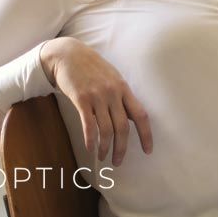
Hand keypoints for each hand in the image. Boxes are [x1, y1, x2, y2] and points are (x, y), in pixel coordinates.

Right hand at [39, 37, 153, 165]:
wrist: (69, 54)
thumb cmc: (92, 67)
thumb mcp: (113, 78)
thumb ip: (122, 96)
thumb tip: (132, 117)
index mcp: (124, 89)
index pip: (141, 115)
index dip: (146, 135)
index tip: (148, 150)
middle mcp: (113, 93)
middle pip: (123, 127)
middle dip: (122, 148)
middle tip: (118, 162)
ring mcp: (97, 96)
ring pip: (106, 129)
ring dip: (105, 147)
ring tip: (103, 158)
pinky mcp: (81, 99)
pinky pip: (89, 125)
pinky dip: (90, 140)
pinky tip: (90, 149)